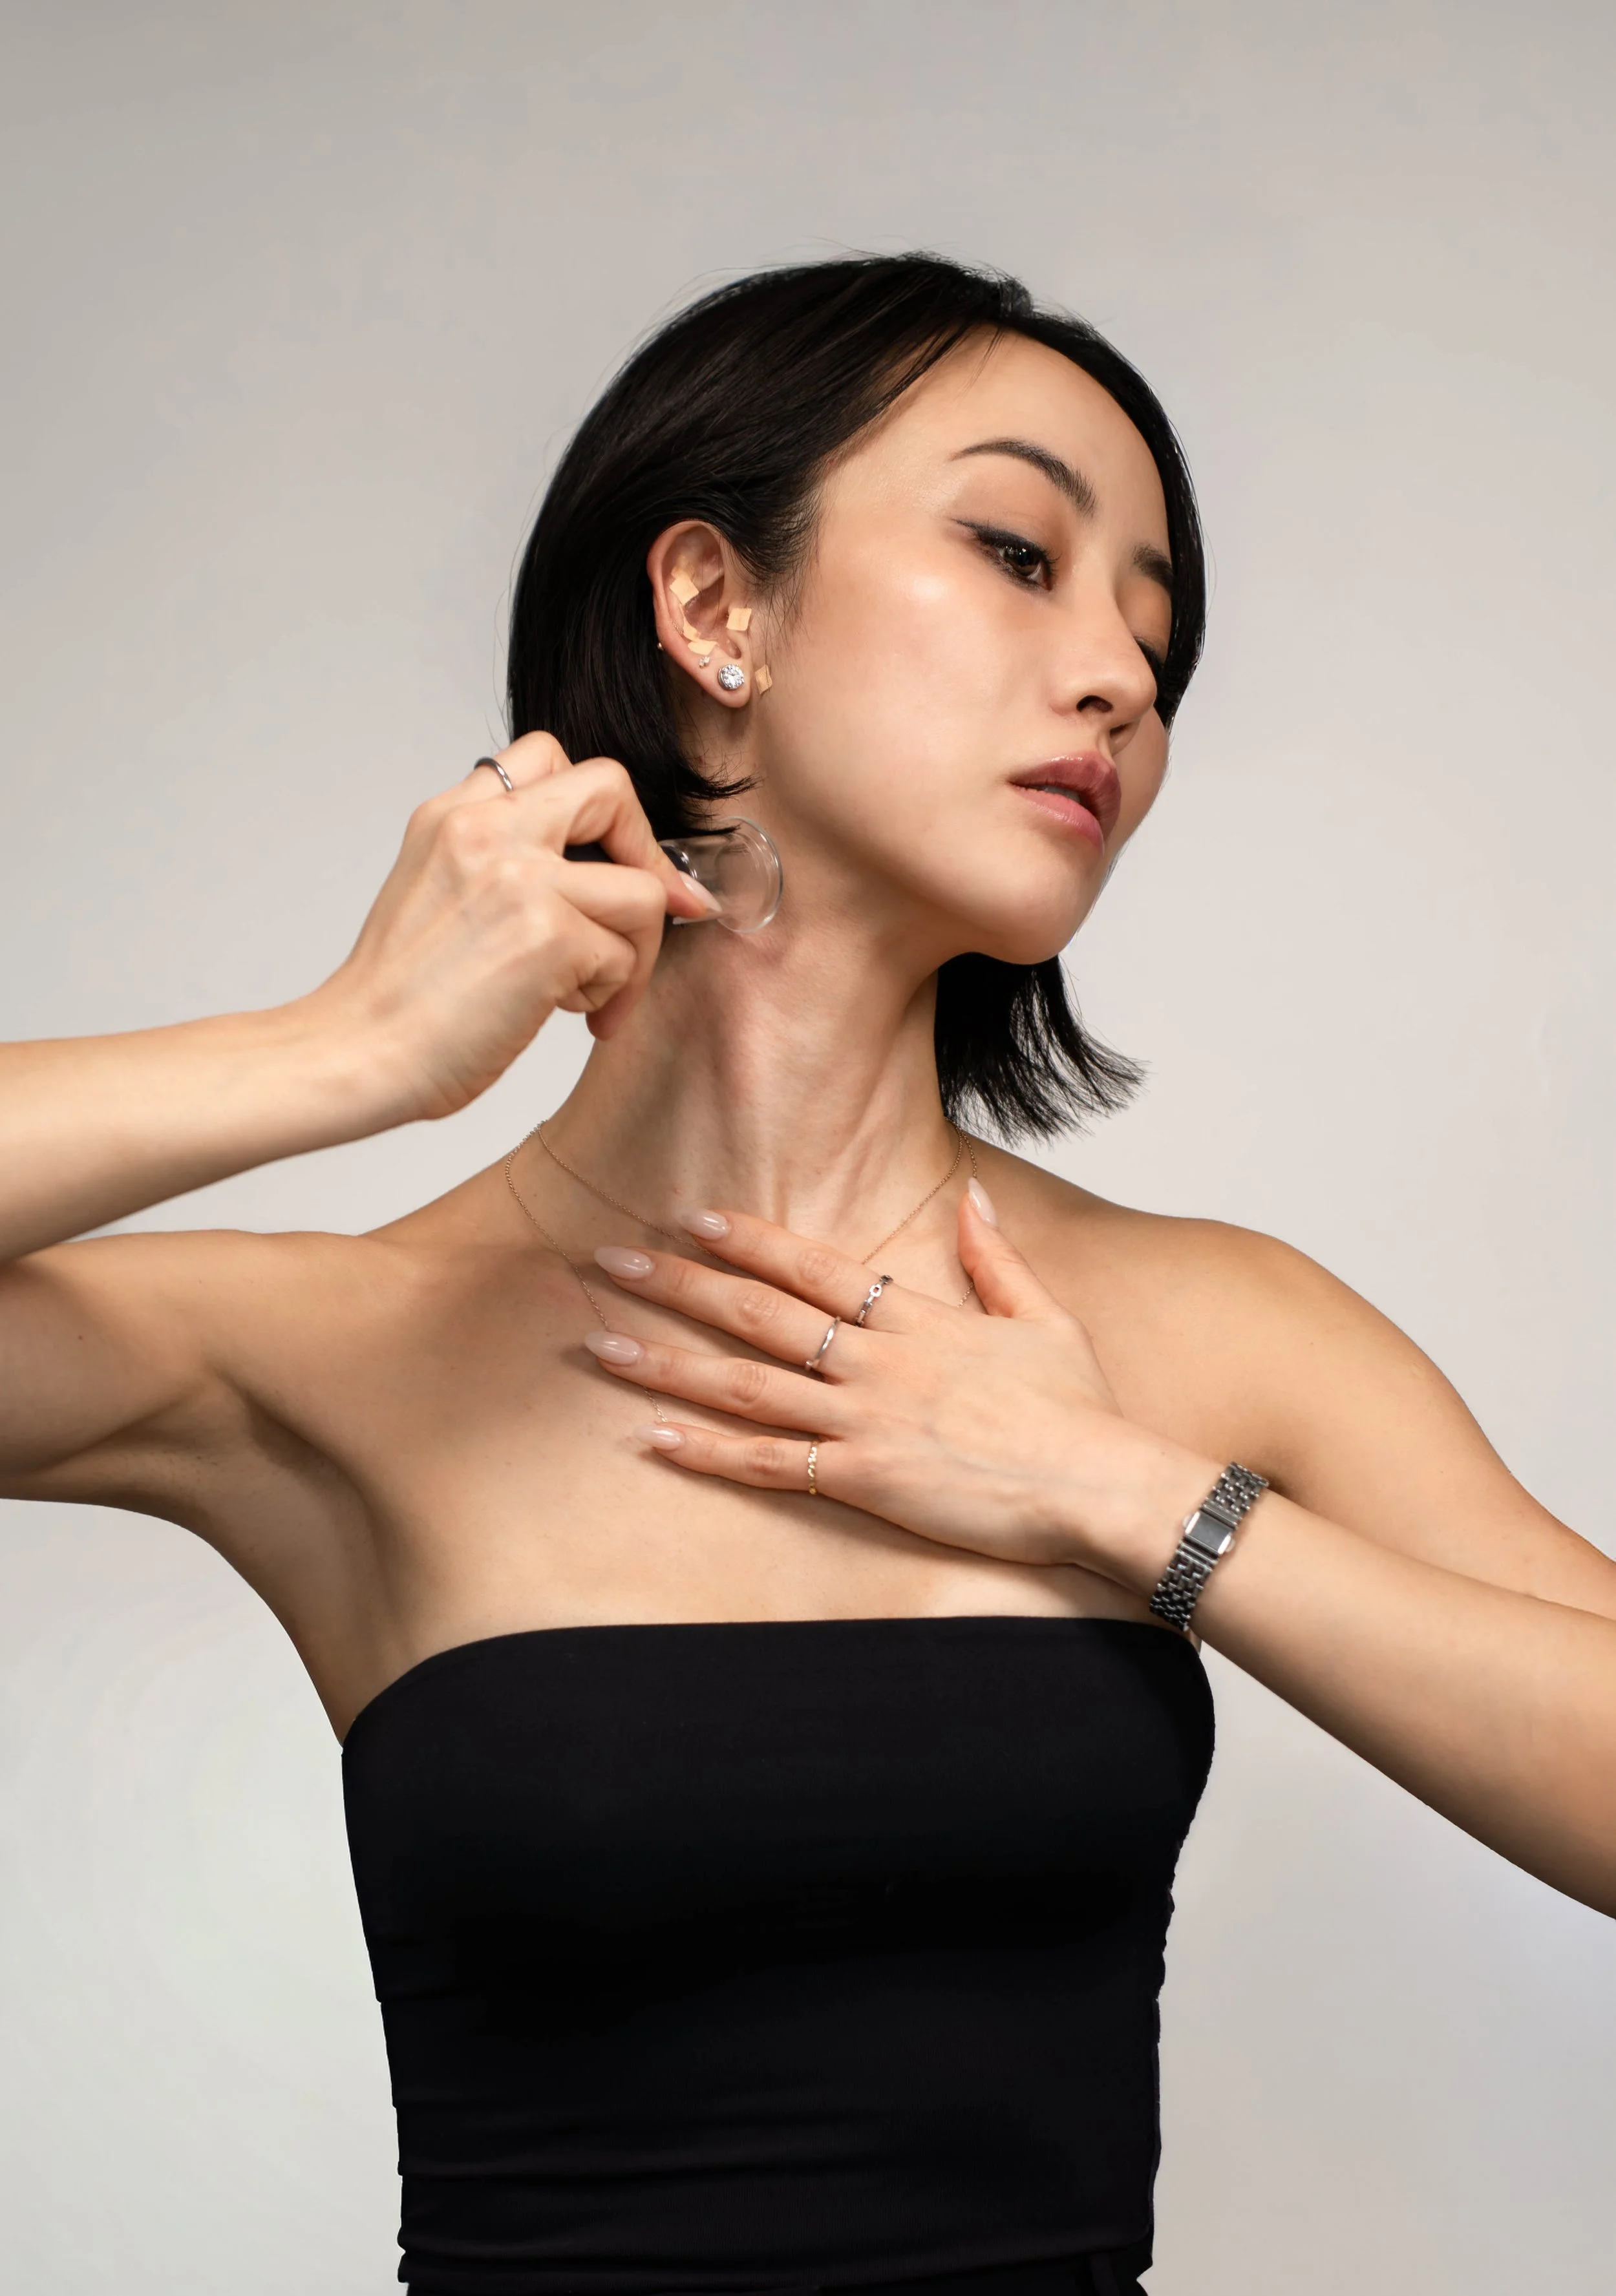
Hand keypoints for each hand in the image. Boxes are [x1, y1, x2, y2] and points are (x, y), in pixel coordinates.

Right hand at [313, 735, 711, 1122]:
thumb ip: (502, 861)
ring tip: (588, 994)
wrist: (360, 1053)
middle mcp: (486, 829)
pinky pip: (625, 956)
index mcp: (452, 813)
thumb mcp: (438, 891)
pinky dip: (610, 995)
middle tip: (649, 913)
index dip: (596, 809)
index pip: (546, 756)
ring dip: (633, 951)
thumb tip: (596, 869)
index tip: (610, 859)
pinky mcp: (551, 937)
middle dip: (647, 853)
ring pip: (642, 890)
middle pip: (611, 789)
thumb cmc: (401, 998)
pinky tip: (565, 1016)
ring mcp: (521, 878)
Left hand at [583, 1181, 1214, 1585]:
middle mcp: (877, 1362)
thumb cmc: (1081, 1410)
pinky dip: (709, 1453)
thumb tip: (972, 1195)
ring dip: (669, 1363)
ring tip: (602, 1346)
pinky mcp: (865, 1480)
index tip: (693, 1217)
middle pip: (760, 1313)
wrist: (1102, 1483)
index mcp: (916, 1320)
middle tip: (611, 1261)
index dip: (749, 1240)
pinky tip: (655, 1438)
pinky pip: (770, 1465)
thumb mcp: (1044, 1317)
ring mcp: (865, 1420)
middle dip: (680, 1284)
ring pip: (746, 1384)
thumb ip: (996, 1257)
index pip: (815, 1267)